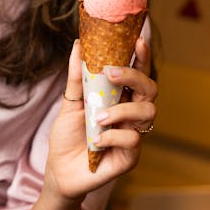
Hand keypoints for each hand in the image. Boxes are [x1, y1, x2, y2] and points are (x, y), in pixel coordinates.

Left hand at [43, 37, 156, 202]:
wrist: (59, 169)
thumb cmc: (68, 135)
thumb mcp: (70, 102)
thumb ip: (78, 76)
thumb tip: (79, 45)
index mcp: (120, 98)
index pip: (138, 74)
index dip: (142, 57)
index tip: (138, 40)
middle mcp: (131, 114)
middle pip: (150, 89)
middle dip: (134, 77)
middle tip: (110, 73)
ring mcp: (134, 134)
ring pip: (147, 112)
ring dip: (121, 110)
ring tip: (98, 118)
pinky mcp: (131, 156)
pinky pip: (133, 139)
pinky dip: (112, 136)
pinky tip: (96, 141)